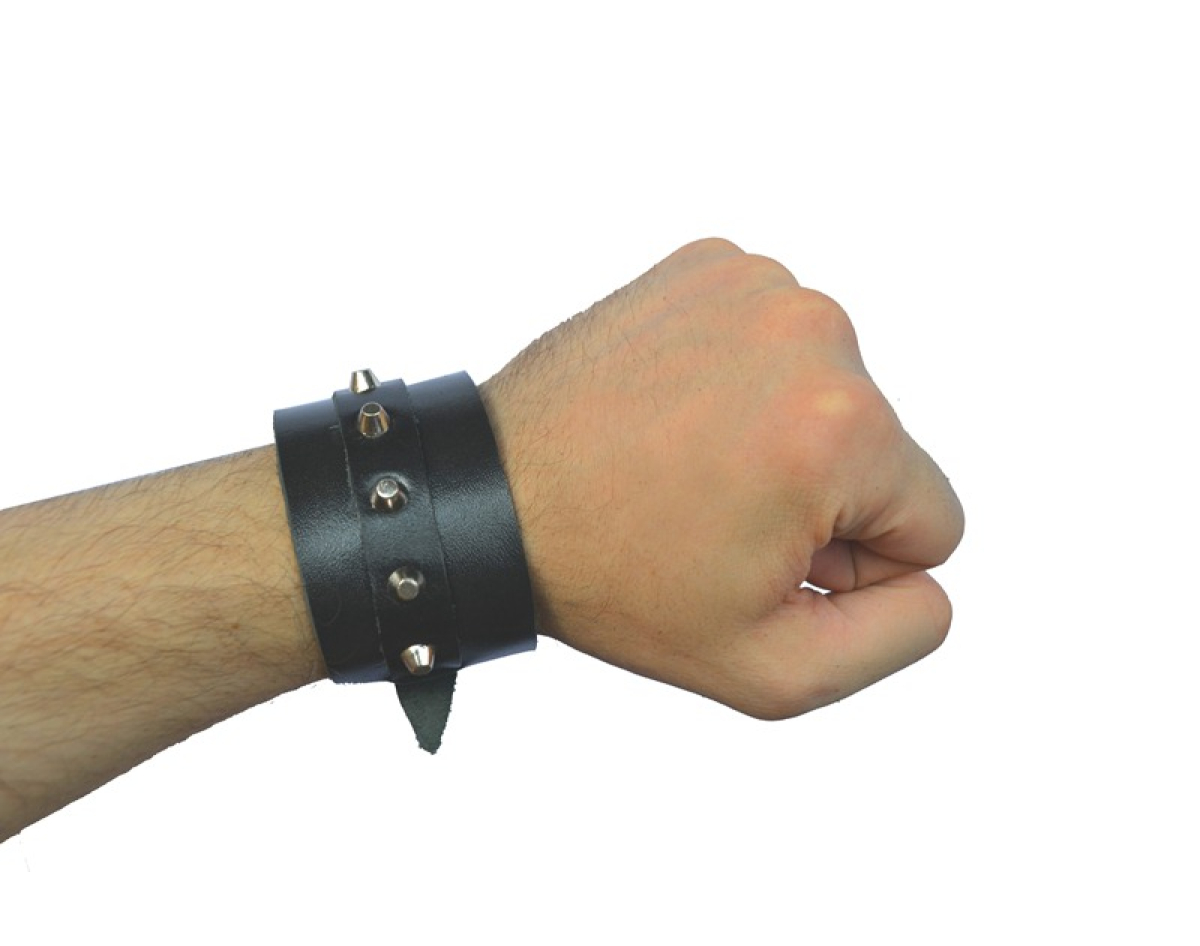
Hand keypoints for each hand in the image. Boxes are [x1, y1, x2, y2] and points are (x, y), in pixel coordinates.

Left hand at [480, 238, 963, 718]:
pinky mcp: (713, 262)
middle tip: (712, 513)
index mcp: (841, 427)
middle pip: (884, 451)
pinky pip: (778, 345)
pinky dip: (741, 381)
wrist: (493, 497)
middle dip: (818, 498)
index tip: (761, 558)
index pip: (933, 522)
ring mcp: (758, 284)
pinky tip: (676, 412)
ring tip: (687, 462)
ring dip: (781, 435)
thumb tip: (929, 576)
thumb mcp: (772, 668)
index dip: (853, 566)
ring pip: (834, 395)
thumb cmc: (616, 581)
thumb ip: (899, 634)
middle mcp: (813, 330)